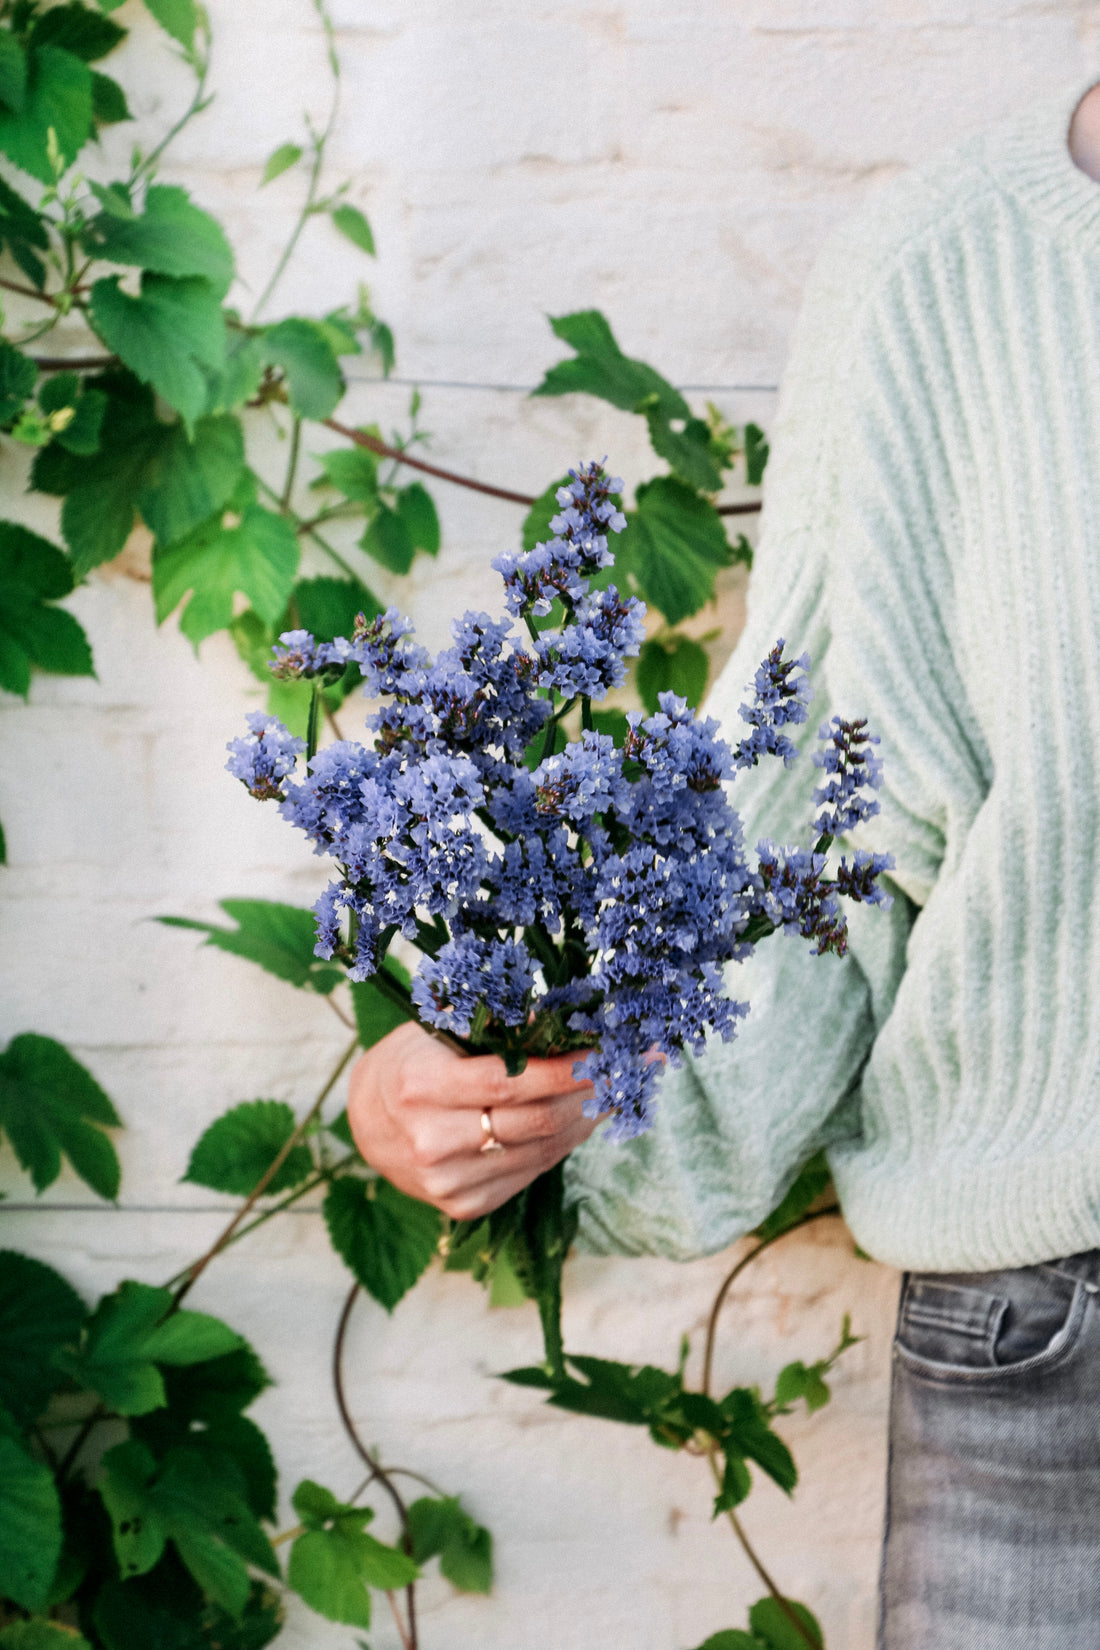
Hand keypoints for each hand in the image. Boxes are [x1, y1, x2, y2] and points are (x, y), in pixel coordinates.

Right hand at [345, 1020, 599, 1220]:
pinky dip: (564, 1144)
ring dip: (587, 1119)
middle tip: (630, 1068)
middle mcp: (431, 1140)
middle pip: (535, 1120)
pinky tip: (582, 1119)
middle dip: (591, 1092)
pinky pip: (532, 1173)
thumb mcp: (440, 1030)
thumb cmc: (414, 1062)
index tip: (608, 1051)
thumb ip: (495, 1026)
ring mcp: (447, 1181)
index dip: (567, 1069)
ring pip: (542, 1150)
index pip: (510, 1081)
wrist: (369, 1123)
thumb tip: (566, 1017)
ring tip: (615, 1090)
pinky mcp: (464, 1205)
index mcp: (420, 1086)